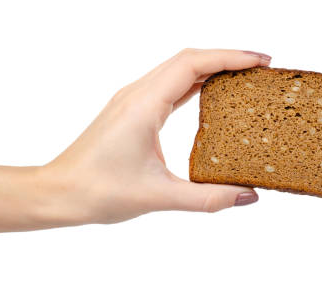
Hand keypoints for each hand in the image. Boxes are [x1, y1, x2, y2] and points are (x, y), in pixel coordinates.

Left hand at [40, 49, 271, 224]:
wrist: (59, 192)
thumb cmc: (97, 190)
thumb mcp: (158, 196)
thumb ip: (207, 197)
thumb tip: (247, 195)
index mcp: (143, 105)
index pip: (193, 64)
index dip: (230, 58)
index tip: (261, 62)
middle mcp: (136, 95)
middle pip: (187, 59)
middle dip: (226, 59)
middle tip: (261, 69)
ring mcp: (131, 101)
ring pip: (176, 70)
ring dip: (210, 69)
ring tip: (243, 78)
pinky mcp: (130, 112)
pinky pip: (167, 86)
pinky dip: (193, 83)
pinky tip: (210, 96)